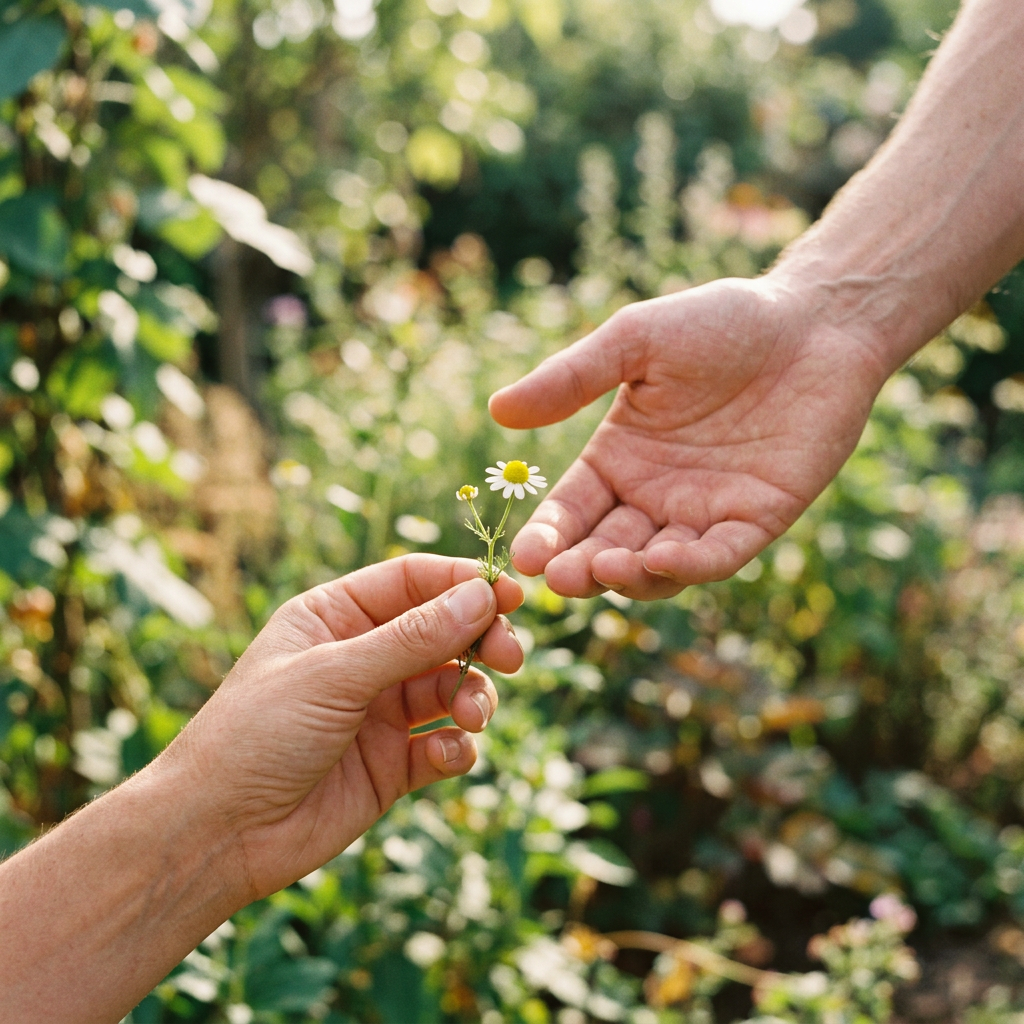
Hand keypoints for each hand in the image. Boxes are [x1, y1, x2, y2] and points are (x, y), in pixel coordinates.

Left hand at [172, 555, 523, 898]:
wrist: (217, 834)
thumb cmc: (255, 734)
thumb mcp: (333, 674)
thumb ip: (411, 638)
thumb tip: (481, 595)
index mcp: (336, 617)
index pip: (413, 581)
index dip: (463, 583)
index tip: (511, 595)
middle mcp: (362, 658)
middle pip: (444, 631)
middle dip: (481, 640)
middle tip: (510, 656)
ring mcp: (379, 713)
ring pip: (452, 687)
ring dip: (474, 696)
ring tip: (471, 715)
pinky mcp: (392, 765)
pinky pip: (444, 745)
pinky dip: (458, 747)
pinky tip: (447, 755)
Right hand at [489, 276, 888, 598]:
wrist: (812, 320)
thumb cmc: (719, 323)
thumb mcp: (634, 342)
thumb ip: (571, 378)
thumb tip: (498, 409)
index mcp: (618, 459)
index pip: (571, 511)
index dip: (547, 536)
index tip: (525, 557)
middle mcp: (654, 495)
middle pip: (606, 548)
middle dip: (580, 569)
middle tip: (559, 579)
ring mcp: (705, 512)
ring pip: (658, 565)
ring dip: (629, 575)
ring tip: (607, 569)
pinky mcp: (757, 519)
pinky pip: (719, 554)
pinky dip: (692, 563)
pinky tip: (664, 557)